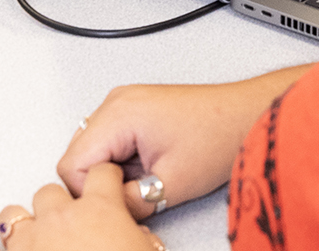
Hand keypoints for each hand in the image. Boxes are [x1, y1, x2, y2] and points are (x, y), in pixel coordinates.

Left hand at [0, 164, 156, 250]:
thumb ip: (139, 240)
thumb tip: (135, 238)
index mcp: (100, 211)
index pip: (100, 174)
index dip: (103, 178)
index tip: (103, 183)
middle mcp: (60, 218)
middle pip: (50, 191)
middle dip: (56, 205)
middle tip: (65, 223)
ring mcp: (28, 241)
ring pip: (13, 214)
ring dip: (19, 222)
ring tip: (26, 234)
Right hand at [59, 68, 311, 219]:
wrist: (247, 115)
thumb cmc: (219, 136)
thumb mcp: (171, 184)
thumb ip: (129, 203)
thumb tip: (108, 216)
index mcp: (119, 113)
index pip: (71, 164)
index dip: (91, 191)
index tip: (121, 198)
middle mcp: (116, 102)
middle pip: (78, 155)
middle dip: (102, 181)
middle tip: (138, 189)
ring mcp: (125, 102)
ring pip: (94, 149)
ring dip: (114, 171)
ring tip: (150, 173)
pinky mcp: (136, 109)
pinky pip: (111, 141)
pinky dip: (124, 160)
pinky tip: (152, 163)